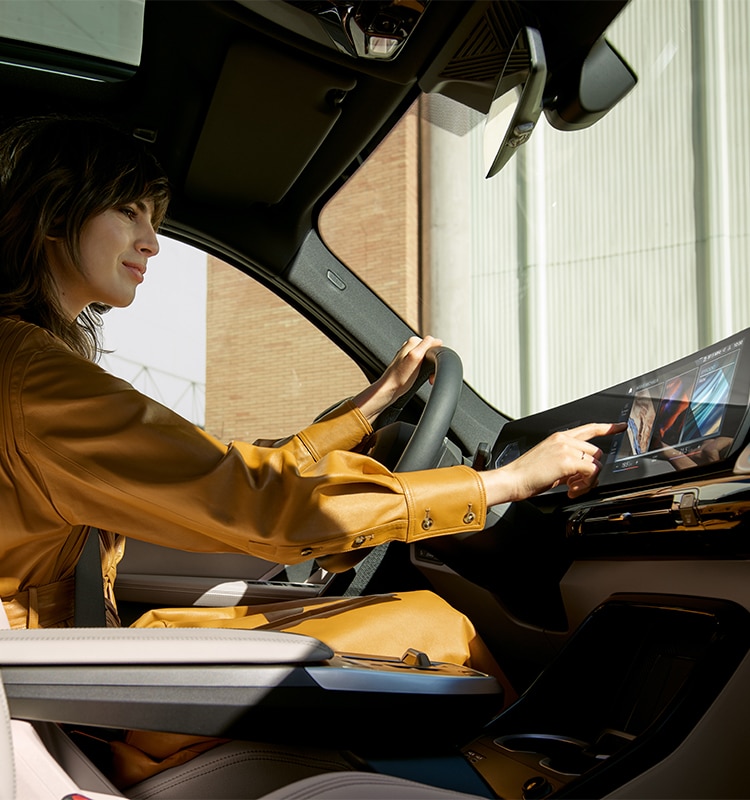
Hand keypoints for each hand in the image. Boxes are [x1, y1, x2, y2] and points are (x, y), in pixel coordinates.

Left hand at [353, 335, 442, 422]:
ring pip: (428, 360)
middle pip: (431, 352)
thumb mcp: (416, 358)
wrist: (390, 389)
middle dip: (433, 364)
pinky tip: (420, 378)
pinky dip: (425, 373)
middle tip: (429, 376)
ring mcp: (409, 355)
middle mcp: (410, 346)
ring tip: (425, 378)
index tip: (432, 367)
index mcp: (413, 341)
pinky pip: (423, 366)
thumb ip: (426, 345)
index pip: (434, 344)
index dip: (437, 356)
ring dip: (429, 370)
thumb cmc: (400, 377)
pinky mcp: (409, 364)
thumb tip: (437, 340)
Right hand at [481, 422, 626, 502]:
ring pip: (595, 463)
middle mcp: (564, 439)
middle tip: (577, 484)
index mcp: (559, 437)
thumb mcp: (549, 462)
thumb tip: (582, 472)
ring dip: (588, 480)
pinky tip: (571, 489)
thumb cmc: (527, 474)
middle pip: (596, 452)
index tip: (619, 427)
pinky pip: (590, 472)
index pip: (589, 428)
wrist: (513, 479)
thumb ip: (567, 461)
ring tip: (572, 488)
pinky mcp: (567, 461)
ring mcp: (566, 448)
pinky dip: (585, 484)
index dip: (607, 427)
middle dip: (591, 471)